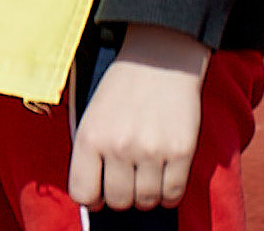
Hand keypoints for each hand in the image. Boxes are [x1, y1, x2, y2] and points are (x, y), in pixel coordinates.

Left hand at [70, 25, 209, 210]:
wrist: (159, 61)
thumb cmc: (121, 89)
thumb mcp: (92, 114)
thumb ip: (90, 151)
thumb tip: (92, 192)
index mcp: (90, 137)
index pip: (83, 192)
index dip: (90, 198)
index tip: (97, 194)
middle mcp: (118, 147)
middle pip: (118, 201)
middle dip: (120, 197)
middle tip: (125, 183)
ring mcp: (151, 151)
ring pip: (147, 201)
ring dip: (145, 196)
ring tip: (144, 179)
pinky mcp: (181, 152)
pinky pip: (174, 194)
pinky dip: (168, 196)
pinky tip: (163, 180)